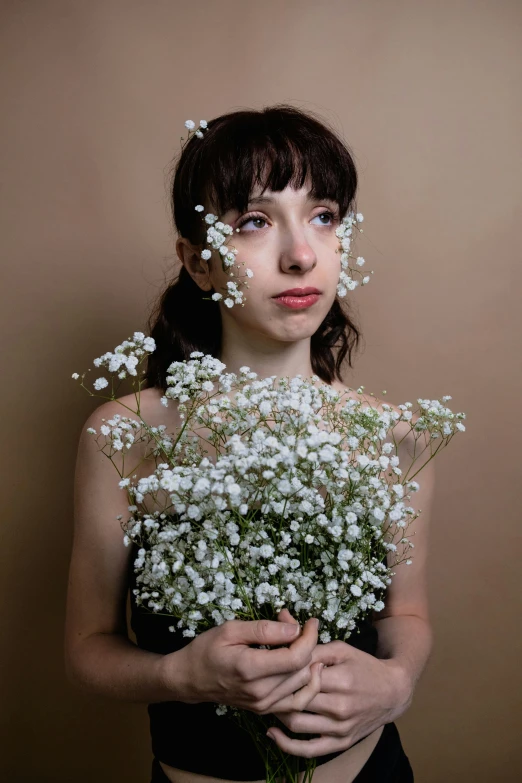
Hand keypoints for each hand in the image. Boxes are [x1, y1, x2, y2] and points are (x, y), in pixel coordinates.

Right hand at [163, 614, 323, 714]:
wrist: (190, 679)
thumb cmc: (207, 649)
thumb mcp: (231, 630)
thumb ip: (264, 630)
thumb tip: (295, 629)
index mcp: (250, 669)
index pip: (296, 657)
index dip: (310, 638)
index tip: (311, 621)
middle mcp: (260, 692)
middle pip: (303, 670)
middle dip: (307, 643)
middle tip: (294, 625)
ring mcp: (263, 705)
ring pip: (304, 685)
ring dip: (308, 661)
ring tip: (297, 642)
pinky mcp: (265, 710)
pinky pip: (297, 701)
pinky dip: (307, 683)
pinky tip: (305, 666)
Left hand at [266, 609, 412, 757]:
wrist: (392, 693)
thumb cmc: (364, 666)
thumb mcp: (341, 650)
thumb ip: (313, 646)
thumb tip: (286, 633)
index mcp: (340, 680)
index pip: (300, 676)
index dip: (282, 670)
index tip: (272, 664)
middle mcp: (340, 707)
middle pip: (296, 700)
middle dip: (276, 692)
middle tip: (263, 682)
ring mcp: (340, 728)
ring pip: (296, 724)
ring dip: (277, 713)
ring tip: (268, 701)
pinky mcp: (341, 743)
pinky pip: (309, 750)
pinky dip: (287, 745)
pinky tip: (272, 733)